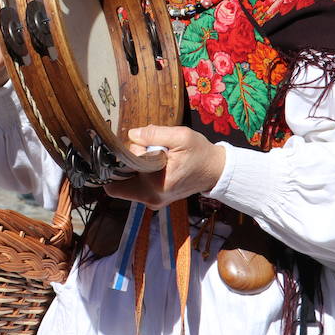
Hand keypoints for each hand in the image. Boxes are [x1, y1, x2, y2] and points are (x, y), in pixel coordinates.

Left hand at [102, 126, 225, 209]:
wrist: (215, 171)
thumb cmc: (199, 153)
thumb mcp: (181, 136)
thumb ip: (154, 134)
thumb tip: (132, 134)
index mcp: (155, 185)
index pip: (120, 172)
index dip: (125, 156)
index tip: (138, 146)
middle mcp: (150, 198)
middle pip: (119, 180)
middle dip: (126, 164)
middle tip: (145, 151)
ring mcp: (152, 201)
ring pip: (127, 182)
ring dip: (134, 168)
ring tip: (154, 157)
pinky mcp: (154, 199)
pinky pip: (135, 185)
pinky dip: (140, 173)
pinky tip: (155, 163)